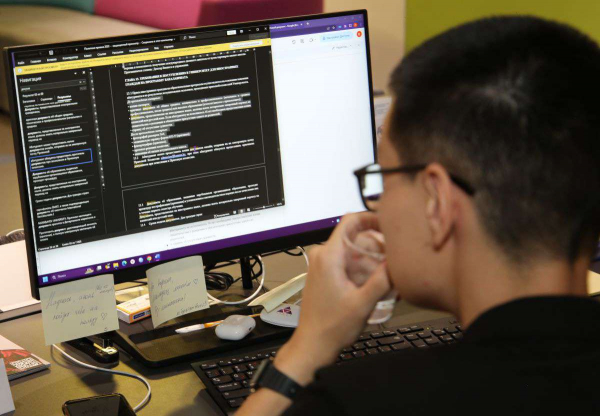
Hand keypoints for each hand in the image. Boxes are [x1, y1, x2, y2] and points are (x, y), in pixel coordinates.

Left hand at [274, 212, 391, 384]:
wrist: (313, 344)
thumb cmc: (330, 327)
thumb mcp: (363, 303)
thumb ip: (382, 280)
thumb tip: (397, 262)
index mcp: (328, 256)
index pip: (350, 220)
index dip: (371, 217)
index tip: (387, 222)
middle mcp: (321, 256)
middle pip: (354, 235)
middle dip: (376, 243)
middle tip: (393, 255)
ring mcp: (321, 264)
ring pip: (351, 248)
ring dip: (370, 257)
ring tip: (386, 271)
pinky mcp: (323, 273)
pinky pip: (345, 259)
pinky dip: (361, 266)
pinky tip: (374, 281)